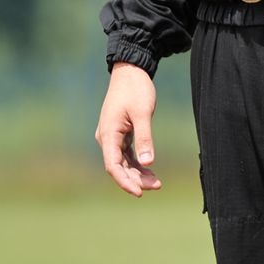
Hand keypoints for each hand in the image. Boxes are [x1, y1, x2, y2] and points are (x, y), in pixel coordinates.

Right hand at [95, 62, 162, 195]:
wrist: (130, 71)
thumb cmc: (135, 89)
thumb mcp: (142, 113)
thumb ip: (144, 137)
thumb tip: (148, 162)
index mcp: (108, 133)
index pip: (113, 166)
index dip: (125, 181)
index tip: (139, 192)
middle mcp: (107, 137)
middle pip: (118, 167)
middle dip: (135, 179)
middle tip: (157, 186)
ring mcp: (112, 136)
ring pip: (123, 162)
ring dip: (138, 173)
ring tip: (157, 182)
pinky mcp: (120, 133)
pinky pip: (126, 154)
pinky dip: (137, 163)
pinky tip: (150, 170)